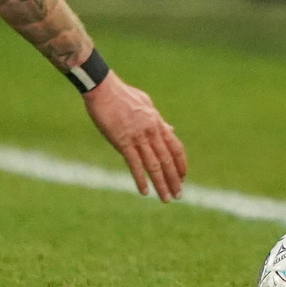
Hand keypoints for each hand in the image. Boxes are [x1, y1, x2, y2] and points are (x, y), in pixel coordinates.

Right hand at [84, 71, 187, 201]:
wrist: (103, 88)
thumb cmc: (122, 94)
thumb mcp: (146, 103)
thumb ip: (158, 119)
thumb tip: (170, 129)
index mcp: (157, 122)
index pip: (175, 147)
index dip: (181, 164)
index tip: (183, 177)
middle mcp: (151, 131)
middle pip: (167, 159)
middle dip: (174, 179)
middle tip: (179, 195)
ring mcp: (138, 137)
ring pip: (154, 165)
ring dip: (161, 183)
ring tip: (166, 198)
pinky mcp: (122, 141)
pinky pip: (134, 164)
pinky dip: (140, 179)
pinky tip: (144, 191)